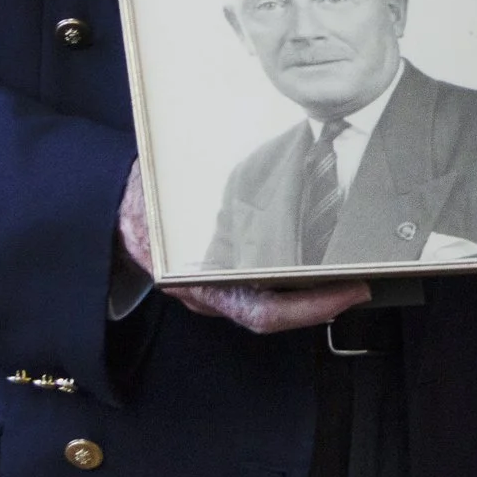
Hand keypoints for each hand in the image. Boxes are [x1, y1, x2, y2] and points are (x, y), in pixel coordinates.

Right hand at [115, 161, 370, 333]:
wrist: (110, 212)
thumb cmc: (143, 199)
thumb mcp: (167, 191)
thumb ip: (203, 187)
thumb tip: (245, 161)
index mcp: (194, 280)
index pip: (261, 312)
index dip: (309, 309)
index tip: (350, 292)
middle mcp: (208, 295)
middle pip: (275, 314)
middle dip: (323, 304)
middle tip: (366, 281)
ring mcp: (215, 293)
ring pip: (273, 306)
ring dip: (313, 295)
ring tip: (352, 272)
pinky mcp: (223, 281)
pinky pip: (265, 291)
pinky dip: (295, 283)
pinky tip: (321, 264)